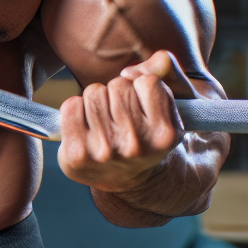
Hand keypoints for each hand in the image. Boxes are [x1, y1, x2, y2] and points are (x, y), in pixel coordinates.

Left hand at [57, 50, 192, 193]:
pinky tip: (87, 127)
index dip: (143, 87)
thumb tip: (140, 66)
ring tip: (107, 122)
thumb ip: (170, 74)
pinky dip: (76, 110)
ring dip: (97, 101)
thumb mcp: (177, 106)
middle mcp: (136, 146)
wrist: (133, 181)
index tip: (144, 104)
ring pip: (93, 93)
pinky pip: (70, 105)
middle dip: (119, 93)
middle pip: (118, 85)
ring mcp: (104, 152)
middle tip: (123, 115)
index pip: (148, 82)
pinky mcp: (76, 155)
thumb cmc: (153, 134)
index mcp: (165, 134)